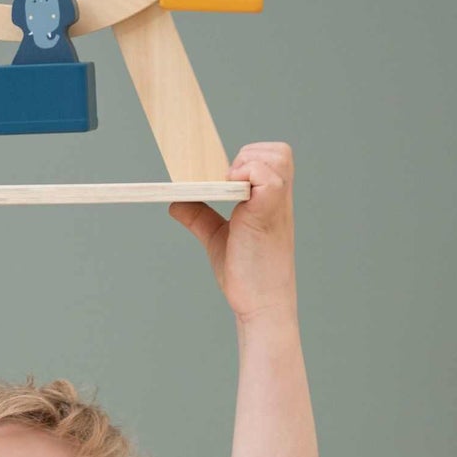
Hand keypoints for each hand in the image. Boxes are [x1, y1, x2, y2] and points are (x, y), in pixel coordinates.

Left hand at [169, 142, 297, 321]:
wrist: (260, 304)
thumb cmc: (247, 273)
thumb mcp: (218, 237)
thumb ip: (200, 216)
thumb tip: (176, 202)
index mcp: (271, 200)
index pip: (275, 157)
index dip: (252, 158)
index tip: (228, 180)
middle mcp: (278, 199)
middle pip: (279, 151)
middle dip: (250, 156)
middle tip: (229, 183)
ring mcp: (276, 206)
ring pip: (278, 157)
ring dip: (249, 164)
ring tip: (231, 188)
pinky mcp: (267, 215)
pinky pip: (268, 178)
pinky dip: (248, 176)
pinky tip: (233, 196)